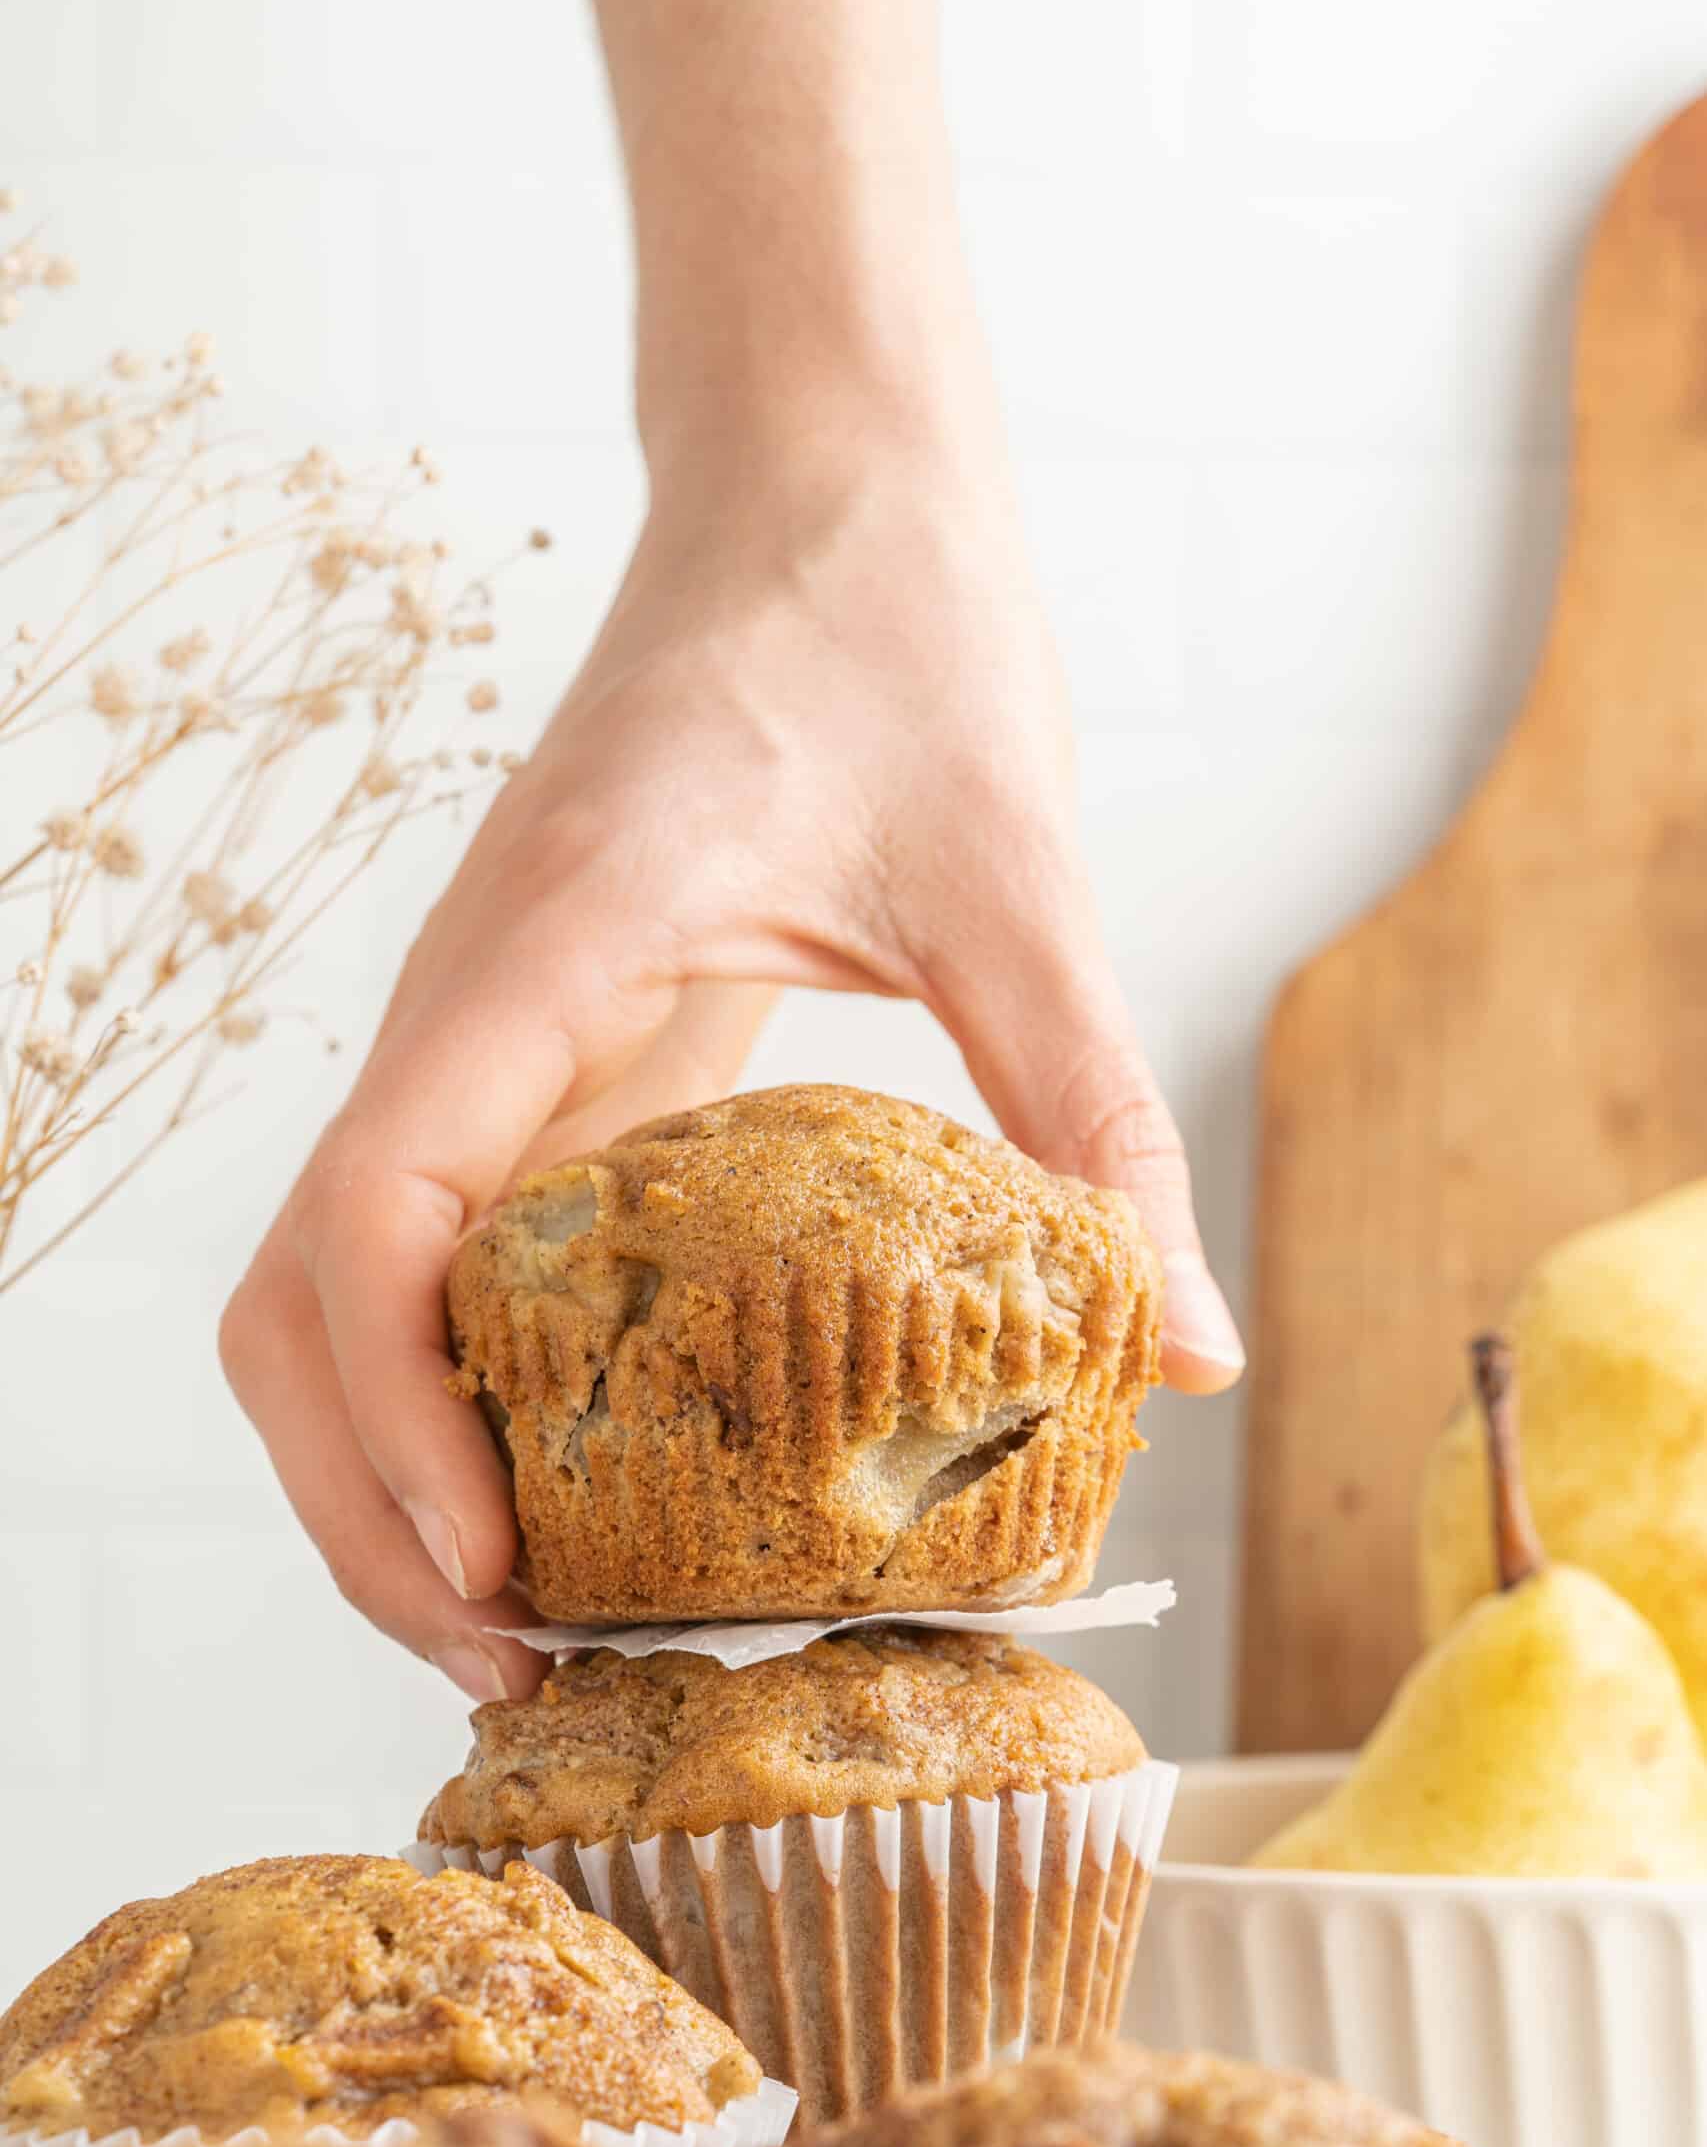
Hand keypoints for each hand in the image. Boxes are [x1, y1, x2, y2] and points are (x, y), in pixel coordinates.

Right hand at [220, 445, 1243, 1702]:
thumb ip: (1091, 1113)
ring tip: (523, 1614)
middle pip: (298, 1301)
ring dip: (381, 1463)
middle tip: (515, 1660)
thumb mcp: (1016, 880)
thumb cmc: (892, 632)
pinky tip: (576, 1477)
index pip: (373, 1210)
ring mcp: (482, 1035)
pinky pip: (429, 1247)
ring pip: (328, 1290)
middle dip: (366, 1506)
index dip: (398, 1420)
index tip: (499, 1571)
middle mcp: (468, 1006)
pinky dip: (449, 1388)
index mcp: (545, 948)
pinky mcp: (532, 1052)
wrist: (815, 487)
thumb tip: (1185, 1348)